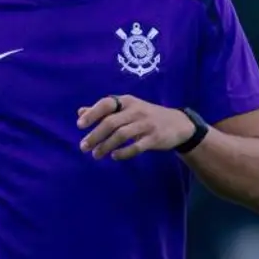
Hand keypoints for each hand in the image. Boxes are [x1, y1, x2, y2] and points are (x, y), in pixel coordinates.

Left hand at [77, 95, 195, 160]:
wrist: (178, 124)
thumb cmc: (147, 116)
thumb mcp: (127, 109)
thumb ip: (104, 111)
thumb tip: (80, 112)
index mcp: (127, 101)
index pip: (106, 104)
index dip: (92, 114)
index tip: (80, 126)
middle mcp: (136, 110)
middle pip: (111, 122)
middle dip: (95, 135)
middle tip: (84, 147)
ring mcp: (146, 124)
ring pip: (121, 135)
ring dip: (106, 146)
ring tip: (96, 155)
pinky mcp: (154, 138)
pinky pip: (136, 147)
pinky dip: (123, 152)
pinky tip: (114, 156)